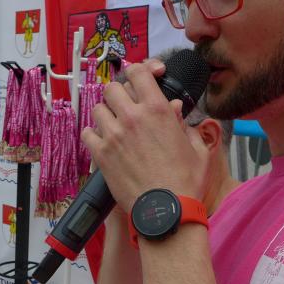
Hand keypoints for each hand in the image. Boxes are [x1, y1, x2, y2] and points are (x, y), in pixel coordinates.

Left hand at [81, 62, 210, 211]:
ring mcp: (114, 135)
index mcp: (158, 110)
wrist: (166, 211)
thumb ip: (184, 124)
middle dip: (119, 94)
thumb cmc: (185, 183)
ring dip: (106, 114)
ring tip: (115, 126)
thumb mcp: (196, 148)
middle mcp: (133, 118)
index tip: (143, 78)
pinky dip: (93, 135)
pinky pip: (87, 133)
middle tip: (126, 106)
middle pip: (112, 88)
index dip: (139, 71)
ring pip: (98, 109)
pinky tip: (103, 142)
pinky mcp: (101, 155)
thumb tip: (175, 110)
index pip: (138, 72)